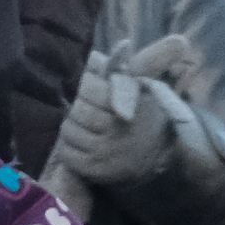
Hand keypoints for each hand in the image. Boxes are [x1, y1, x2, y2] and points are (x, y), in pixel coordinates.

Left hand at [52, 41, 202, 199]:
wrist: (158, 158)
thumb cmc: (145, 114)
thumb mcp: (147, 86)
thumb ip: (131, 65)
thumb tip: (97, 55)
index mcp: (135, 103)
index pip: (92, 87)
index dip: (89, 83)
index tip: (94, 83)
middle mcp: (121, 128)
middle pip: (79, 109)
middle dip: (82, 105)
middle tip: (92, 106)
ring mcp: (108, 151)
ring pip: (69, 129)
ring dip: (74, 125)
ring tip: (90, 124)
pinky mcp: (96, 170)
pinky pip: (67, 151)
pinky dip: (70, 145)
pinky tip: (86, 141)